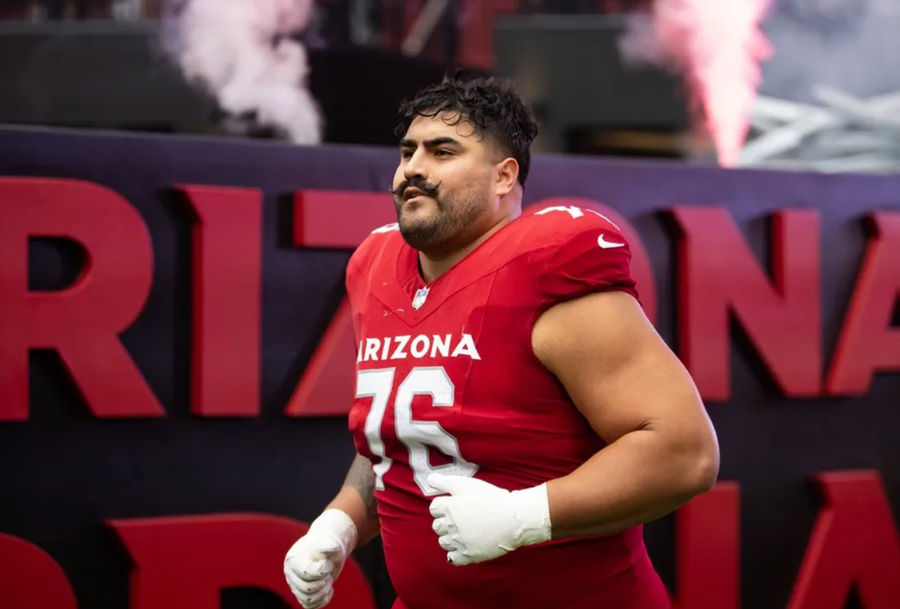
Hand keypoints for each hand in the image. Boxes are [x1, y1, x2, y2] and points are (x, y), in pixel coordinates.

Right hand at [284, 509, 357, 608]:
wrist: (328, 551)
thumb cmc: (328, 546)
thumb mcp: (330, 543)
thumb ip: (330, 546)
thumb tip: (333, 548)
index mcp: (293, 560)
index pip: (307, 573)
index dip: (322, 571)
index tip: (328, 562)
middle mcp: (291, 574)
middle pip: (307, 589)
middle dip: (323, 581)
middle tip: (329, 571)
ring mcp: (295, 586)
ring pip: (308, 600)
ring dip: (323, 591)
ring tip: (328, 579)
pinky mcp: (303, 595)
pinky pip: (311, 606)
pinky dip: (323, 599)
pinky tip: (329, 588)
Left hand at [427, 473, 550, 565]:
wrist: (513, 518)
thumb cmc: (492, 498)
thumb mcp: (466, 484)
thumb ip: (444, 482)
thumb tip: (429, 480)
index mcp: (448, 507)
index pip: (434, 508)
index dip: (445, 505)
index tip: (456, 505)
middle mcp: (450, 526)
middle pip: (437, 526)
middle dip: (446, 521)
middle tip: (463, 517)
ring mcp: (458, 542)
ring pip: (444, 542)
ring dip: (450, 537)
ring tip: (466, 530)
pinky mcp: (468, 556)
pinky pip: (453, 558)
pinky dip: (456, 553)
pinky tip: (465, 546)